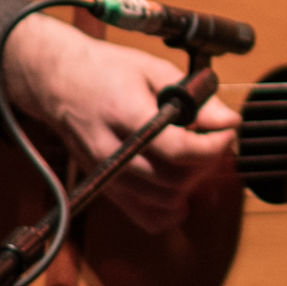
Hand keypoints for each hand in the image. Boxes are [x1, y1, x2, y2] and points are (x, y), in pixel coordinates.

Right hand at [1, 15, 240, 232]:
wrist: (58, 83)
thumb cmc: (104, 70)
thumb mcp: (153, 69)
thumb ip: (193, 98)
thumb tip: (228, 121)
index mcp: (125, 114)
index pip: (177, 148)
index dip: (213, 145)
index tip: (228, 131)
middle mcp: (112, 151)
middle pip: (173, 179)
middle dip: (206, 164)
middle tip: (215, 141)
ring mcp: (106, 173)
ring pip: (163, 201)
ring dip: (192, 184)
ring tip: (199, 158)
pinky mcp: (105, 186)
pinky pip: (144, 216)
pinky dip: (170, 210)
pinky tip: (181, 190)